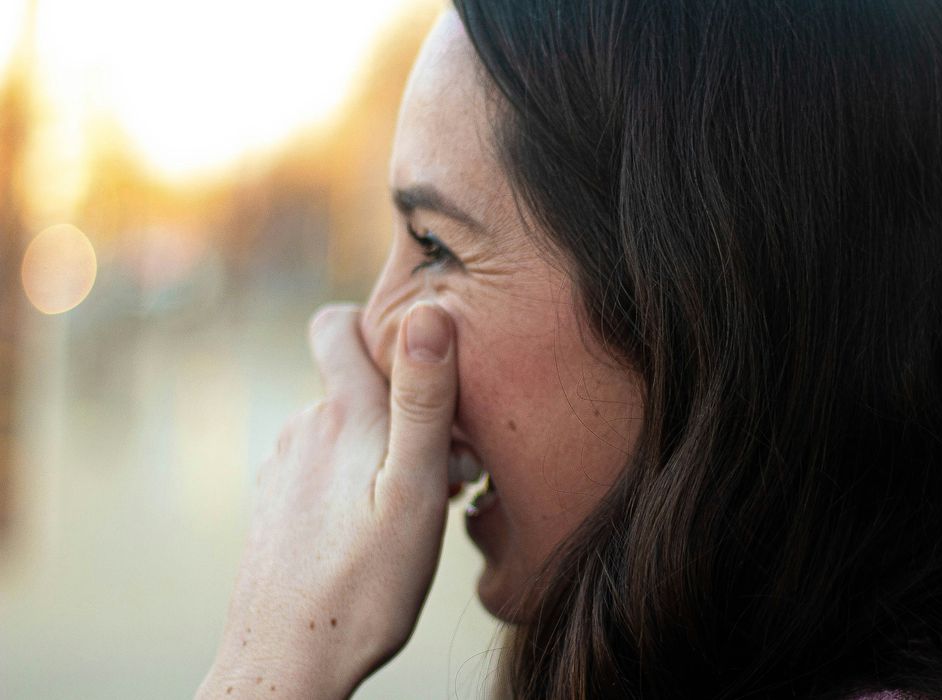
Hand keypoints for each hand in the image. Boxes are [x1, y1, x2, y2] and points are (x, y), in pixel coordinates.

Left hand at [196, 302, 457, 698]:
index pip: (336, 324)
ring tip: (418, 507)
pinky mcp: (278, 508)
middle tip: (449, 468)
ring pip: (345, 433)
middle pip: (356, 386)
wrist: (288, 663)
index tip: (420, 360)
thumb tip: (428, 312)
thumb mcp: (412, 489)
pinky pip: (326, 472)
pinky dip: (358, 484)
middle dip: (404, 409)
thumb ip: (422, 400)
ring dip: (384, 453)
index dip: (375, 323)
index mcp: (341, 414)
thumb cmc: (364, 583)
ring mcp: (285, 470)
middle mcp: (303, 430)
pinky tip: (378, 532)